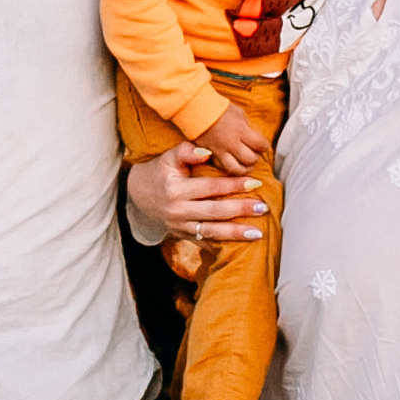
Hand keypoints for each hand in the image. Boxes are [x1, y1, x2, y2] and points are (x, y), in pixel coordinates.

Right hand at [127, 143, 265, 244]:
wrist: (137, 196)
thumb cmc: (159, 172)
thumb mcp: (168, 158)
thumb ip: (186, 152)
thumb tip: (206, 152)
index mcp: (176, 189)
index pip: (210, 187)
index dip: (233, 185)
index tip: (255, 183)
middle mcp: (178, 211)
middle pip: (214, 211)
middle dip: (240, 210)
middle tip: (262, 208)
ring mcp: (180, 227)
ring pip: (211, 232)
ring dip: (235, 233)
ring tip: (257, 233)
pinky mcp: (182, 236)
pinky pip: (205, 242)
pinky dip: (222, 245)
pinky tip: (241, 247)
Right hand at [199, 99, 271, 174]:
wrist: (197, 109)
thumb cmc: (219, 108)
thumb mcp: (239, 113)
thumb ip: (247, 126)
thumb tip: (253, 136)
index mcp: (241, 130)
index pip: (260, 145)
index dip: (264, 146)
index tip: (263, 145)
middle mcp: (232, 143)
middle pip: (250, 159)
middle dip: (255, 158)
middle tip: (254, 154)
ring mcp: (220, 151)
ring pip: (236, 169)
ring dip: (244, 168)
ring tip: (246, 164)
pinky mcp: (211, 154)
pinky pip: (222, 167)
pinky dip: (230, 168)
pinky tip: (233, 165)